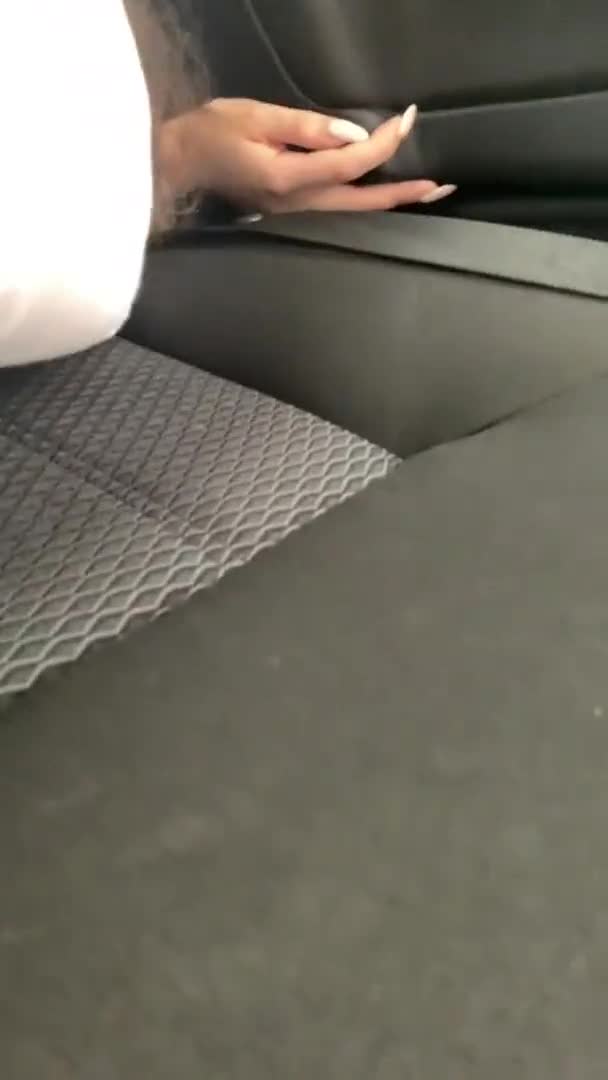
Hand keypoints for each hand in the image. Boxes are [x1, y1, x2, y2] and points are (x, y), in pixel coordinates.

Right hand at [160, 98, 455, 213]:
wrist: (178, 165)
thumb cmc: (210, 134)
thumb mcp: (255, 116)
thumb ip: (305, 126)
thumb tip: (352, 134)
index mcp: (287, 179)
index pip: (349, 164)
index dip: (383, 144)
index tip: (407, 118)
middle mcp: (296, 205)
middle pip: (362, 204)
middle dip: (404, 194)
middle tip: (443, 186)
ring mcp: (294, 214)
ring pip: (353, 212)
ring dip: (391, 201)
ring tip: (426, 191)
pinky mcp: (291, 211)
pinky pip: (339, 209)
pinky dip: (367, 201)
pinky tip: (385, 194)